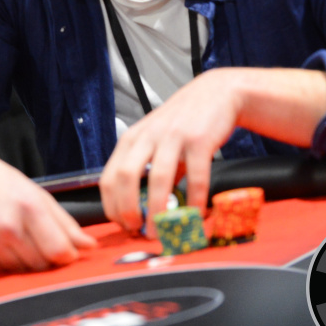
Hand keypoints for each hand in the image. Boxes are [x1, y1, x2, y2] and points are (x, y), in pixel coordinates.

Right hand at [0, 142, 95, 271]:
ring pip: (21, 270)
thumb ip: (65, 223)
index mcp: (29, 208)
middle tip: (38, 241)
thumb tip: (90, 246)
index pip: (60, 251)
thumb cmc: (2, 183)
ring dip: (25, 261)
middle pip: (41, 264)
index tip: (66, 251)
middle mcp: (8, 226)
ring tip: (17, 237)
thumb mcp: (37, 195)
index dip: (67, 255)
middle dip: (46, 258)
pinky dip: (5, 262)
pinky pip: (0, 270)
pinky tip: (0, 241)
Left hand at [101, 68, 243, 235]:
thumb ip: (149, 168)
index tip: (122, 224)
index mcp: (131, 139)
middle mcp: (147, 137)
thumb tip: (144, 207)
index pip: (108, 177)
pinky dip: (194, 201)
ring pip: (158, 179)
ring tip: (161, 232)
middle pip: (125, 177)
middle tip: (136, 230)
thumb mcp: (156, 139)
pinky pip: (194, 177)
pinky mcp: (199, 140)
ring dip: (157, 211)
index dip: (112, 206)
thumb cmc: (184, 121)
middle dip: (127, 209)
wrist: (216, 93)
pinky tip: (196, 215)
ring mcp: (172, 137)